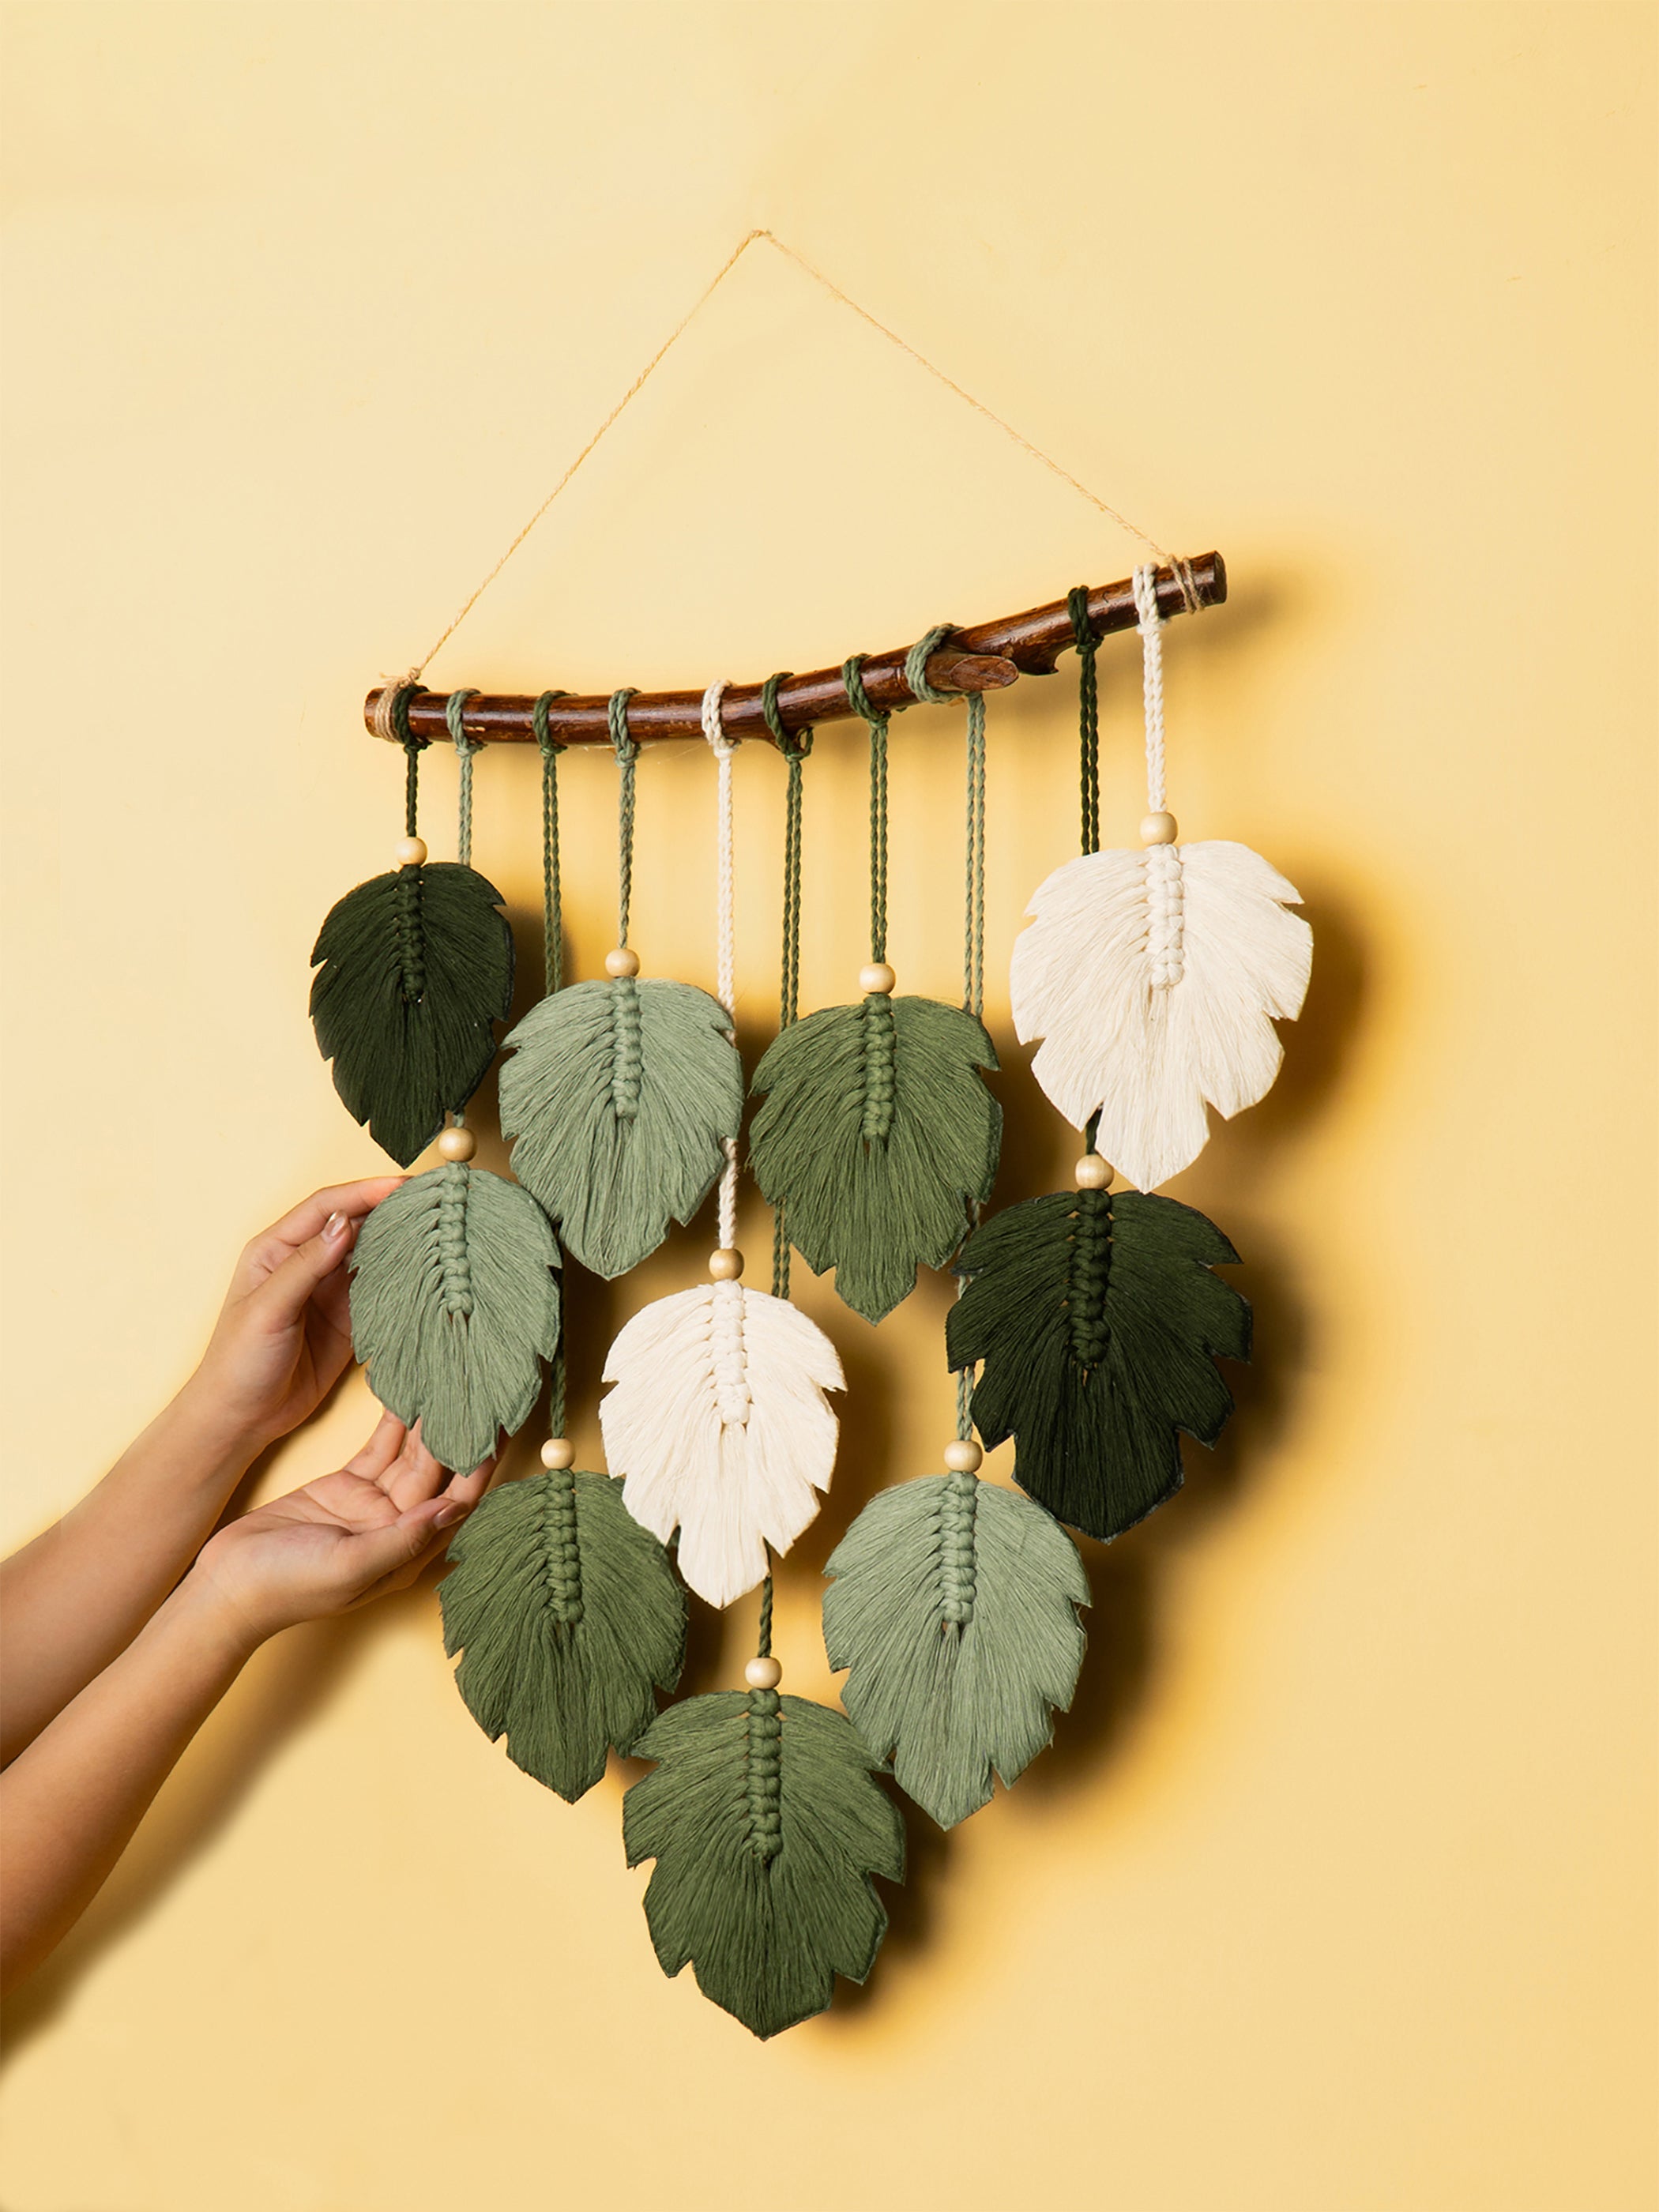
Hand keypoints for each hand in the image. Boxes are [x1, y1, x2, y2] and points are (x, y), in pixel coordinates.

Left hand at [179, 1179, 404, 1454]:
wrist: (242, 1417)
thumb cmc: (238, 1361)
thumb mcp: (267, 1309)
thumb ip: (306, 1265)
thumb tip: (344, 1224)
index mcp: (276, 1248)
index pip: (326, 1207)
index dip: (364, 1192)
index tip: (402, 1186)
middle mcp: (305, 1262)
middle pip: (353, 1222)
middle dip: (389, 1208)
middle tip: (431, 1201)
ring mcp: (328, 1289)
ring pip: (370, 1252)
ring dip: (400, 1240)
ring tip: (436, 1227)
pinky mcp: (348, 1317)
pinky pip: (379, 1288)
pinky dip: (401, 1277)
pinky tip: (424, 1268)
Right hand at [190, 1412, 493, 1648]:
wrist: (226, 1587)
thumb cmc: (285, 1588)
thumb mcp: (348, 1567)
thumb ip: (401, 1540)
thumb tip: (452, 1509)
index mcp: (408, 1551)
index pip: (458, 1502)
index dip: (482, 1466)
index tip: (501, 1426)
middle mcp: (399, 1526)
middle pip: (441, 1472)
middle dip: (463, 1433)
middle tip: (482, 1388)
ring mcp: (373, 1505)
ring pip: (413, 1455)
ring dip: (432, 1421)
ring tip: (453, 1380)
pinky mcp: (346, 1486)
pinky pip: (380, 1447)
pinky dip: (395, 1421)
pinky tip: (410, 1391)